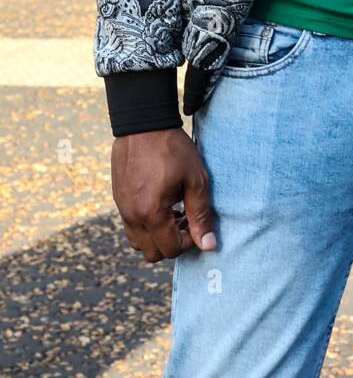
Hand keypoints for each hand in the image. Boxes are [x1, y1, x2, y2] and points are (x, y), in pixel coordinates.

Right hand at [111, 128, 216, 261]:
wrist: (144, 124)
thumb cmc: (173, 149)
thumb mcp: (195, 179)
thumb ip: (201, 215)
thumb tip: (208, 245)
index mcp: (151, 212)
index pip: (170, 249)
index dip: (189, 242)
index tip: (198, 223)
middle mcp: (132, 216)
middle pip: (152, 253)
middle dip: (172, 243)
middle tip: (187, 220)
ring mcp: (122, 208)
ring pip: (138, 243)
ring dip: (157, 236)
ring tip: (174, 213)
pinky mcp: (118, 199)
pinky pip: (131, 226)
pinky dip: (146, 225)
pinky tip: (161, 203)